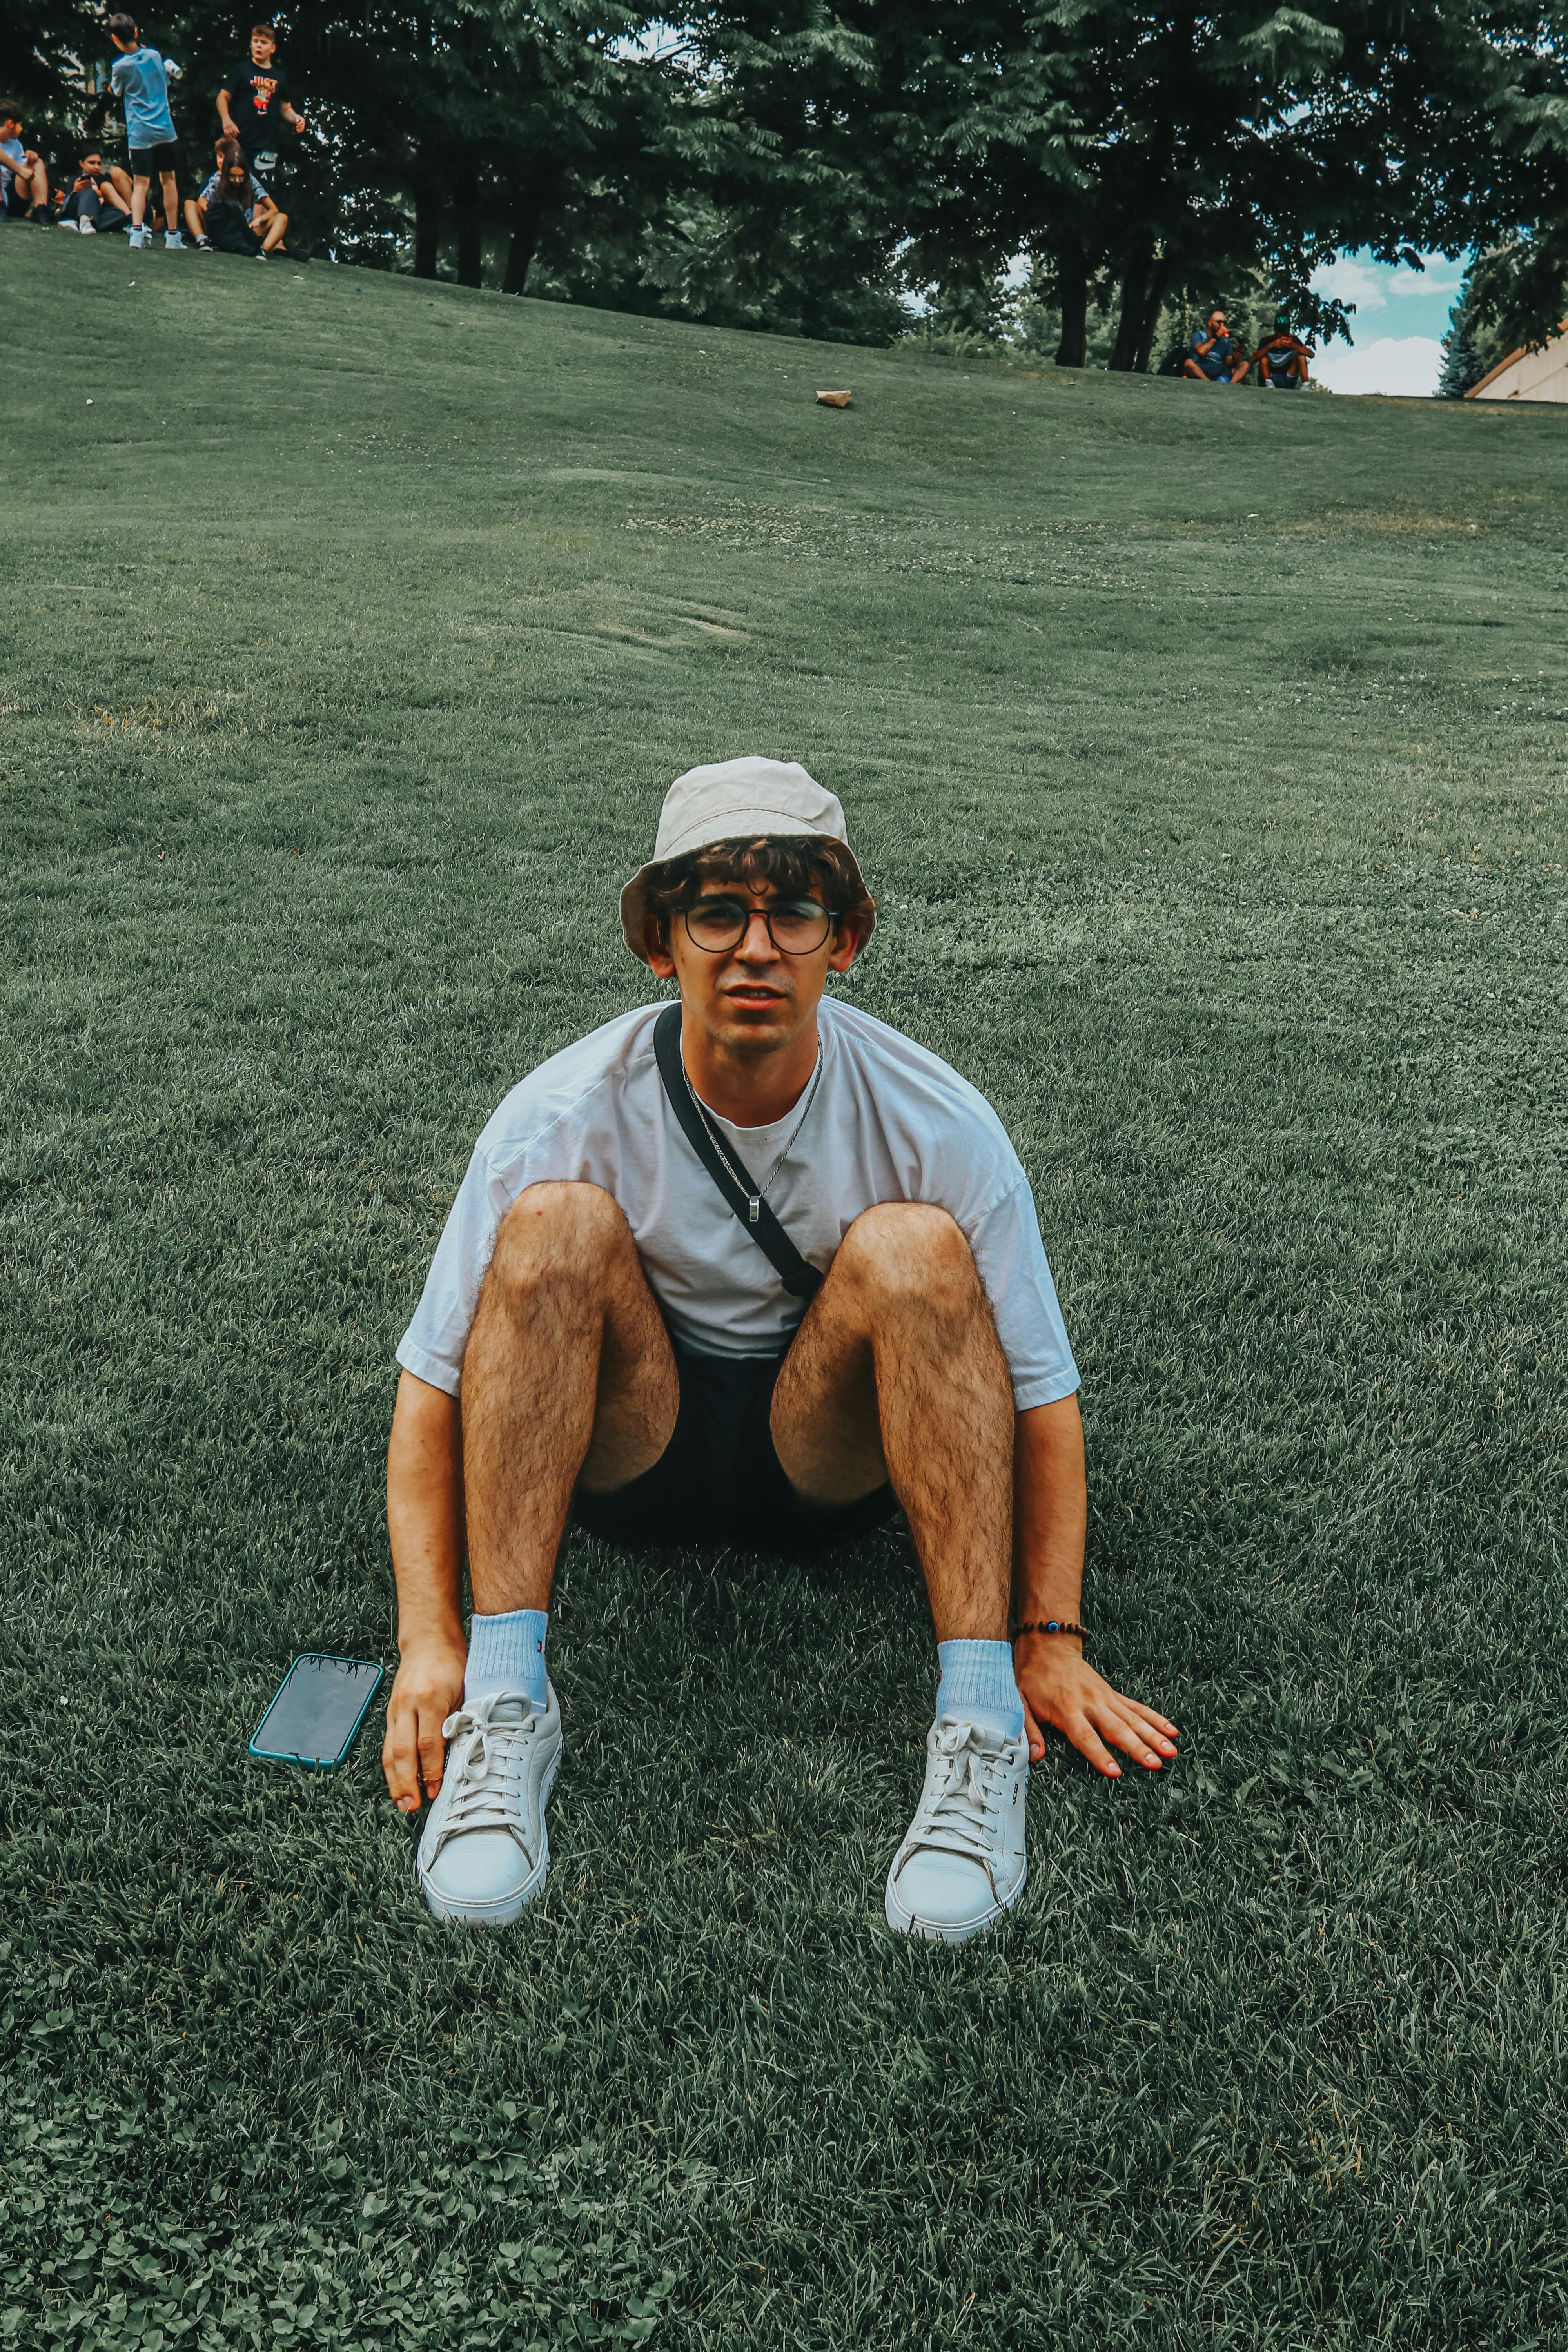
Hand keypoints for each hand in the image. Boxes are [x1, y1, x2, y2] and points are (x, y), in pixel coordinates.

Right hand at [220, 118, 237, 139]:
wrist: (225, 118)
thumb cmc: (230, 122)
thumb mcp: (233, 124)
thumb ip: (236, 128)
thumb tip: (238, 132)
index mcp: (231, 124)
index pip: (234, 130)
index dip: (235, 133)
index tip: (236, 135)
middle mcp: (228, 125)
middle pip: (231, 131)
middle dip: (233, 134)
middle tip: (234, 136)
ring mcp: (226, 126)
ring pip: (228, 133)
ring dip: (230, 135)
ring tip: (231, 136)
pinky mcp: (223, 127)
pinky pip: (225, 132)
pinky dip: (227, 135)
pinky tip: (228, 135)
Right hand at [381, 1633, 465, 1811]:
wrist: (428, 1639)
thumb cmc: (452, 1663)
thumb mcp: (463, 1689)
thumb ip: (460, 1720)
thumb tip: (461, 1756)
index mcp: (429, 1697)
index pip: (428, 1742)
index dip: (432, 1769)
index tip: (437, 1789)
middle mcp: (407, 1704)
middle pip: (404, 1751)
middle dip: (408, 1782)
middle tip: (414, 1806)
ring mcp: (395, 1709)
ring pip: (390, 1751)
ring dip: (395, 1780)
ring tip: (402, 1803)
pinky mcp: (390, 1713)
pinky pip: (388, 1744)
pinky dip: (391, 1767)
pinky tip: (397, 1783)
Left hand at [1014, 1634, 1177, 1777]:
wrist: (1048, 1647)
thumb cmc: (1033, 1678)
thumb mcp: (1021, 1702)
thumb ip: (1029, 1730)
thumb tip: (1035, 1756)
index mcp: (1067, 1708)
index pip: (1085, 1736)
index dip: (1099, 1754)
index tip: (1115, 1771)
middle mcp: (1091, 1702)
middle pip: (1117, 1728)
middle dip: (1137, 1747)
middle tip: (1155, 1764)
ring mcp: (1105, 1697)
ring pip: (1133, 1718)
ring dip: (1153, 1735)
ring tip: (1171, 1752)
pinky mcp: (1113, 1693)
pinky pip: (1137, 1707)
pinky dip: (1155, 1718)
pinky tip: (1172, 1731)